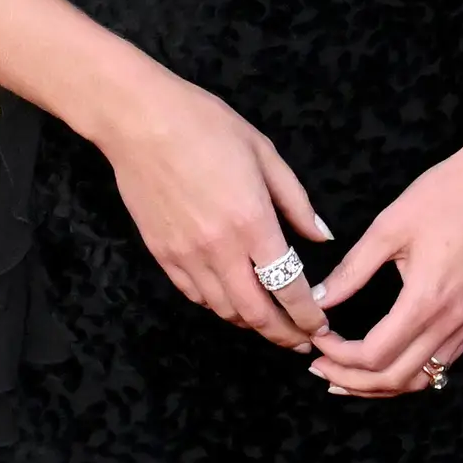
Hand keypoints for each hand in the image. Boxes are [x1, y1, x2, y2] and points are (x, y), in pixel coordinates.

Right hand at [94, 65, 334, 346]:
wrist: (140, 121)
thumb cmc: (206, 125)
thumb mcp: (264, 154)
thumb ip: (296, 202)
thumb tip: (321, 237)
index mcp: (252, 222)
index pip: (288, 287)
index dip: (307, 315)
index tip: (320, 326)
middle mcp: (219, 249)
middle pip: (255, 312)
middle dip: (282, 333)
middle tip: (300, 341)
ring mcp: (186, 255)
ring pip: (223, 310)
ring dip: (250, 323)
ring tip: (269, 322)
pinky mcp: (162, 254)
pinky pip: (194, 295)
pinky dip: (217, 305)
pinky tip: (231, 301)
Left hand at [305, 130, 462, 397]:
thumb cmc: (448, 194)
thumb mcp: (389, 227)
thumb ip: (352, 270)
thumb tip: (319, 299)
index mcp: (426, 299)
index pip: (374, 354)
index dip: (338, 356)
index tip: (317, 339)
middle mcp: (451, 320)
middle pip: (395, 378)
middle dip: (352, 381)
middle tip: (320, 368)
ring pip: (420, 379)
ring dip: (381, 384)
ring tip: (347, 376)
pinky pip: (441, 362)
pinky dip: (409, 372)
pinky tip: (388, 359)